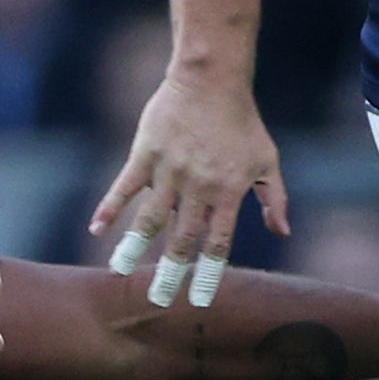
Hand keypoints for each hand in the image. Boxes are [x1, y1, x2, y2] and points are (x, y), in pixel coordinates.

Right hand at [90, 65, 286, 306]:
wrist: (211, 78)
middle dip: (169, 274)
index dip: (206, 275)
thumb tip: (282, 233)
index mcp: (227, 193)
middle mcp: (197, 187)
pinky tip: (96, 228)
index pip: (217, 245)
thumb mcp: (267, 159)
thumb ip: (275, 198)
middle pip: (181, 241)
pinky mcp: (145, 154)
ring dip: (133, 248)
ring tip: (120, 272)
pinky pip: (124, 186)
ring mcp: (168, 171)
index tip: (196, 300)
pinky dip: (109, 207)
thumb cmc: (242, 122)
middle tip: (158, 301)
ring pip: (149, 219)